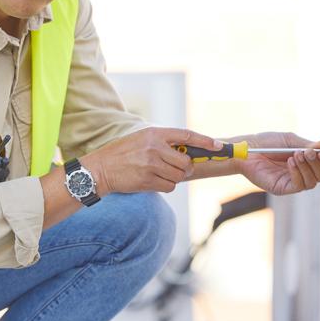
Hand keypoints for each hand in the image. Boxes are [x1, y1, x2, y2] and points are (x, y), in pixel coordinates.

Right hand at [81, 127, 219, 194]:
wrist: (100, 168)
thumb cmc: (122, 153)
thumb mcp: (142, 139)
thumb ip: (163, 142)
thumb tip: (188, 153)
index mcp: (155, 133)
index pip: (187, 135)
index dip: (205, 141)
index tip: (219, 146)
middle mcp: (155, 147)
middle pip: (186, 162)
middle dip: (184, 168)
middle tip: (173, 167)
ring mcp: (151, 164)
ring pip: (179, 176)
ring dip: (173, 178)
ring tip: (157, 173)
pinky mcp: (147, 180)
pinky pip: (169, 186)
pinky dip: (165, 186)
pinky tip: (152, 180)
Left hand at [233, 132, 319, 194]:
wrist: (247, 149)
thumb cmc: (266, 143)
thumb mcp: (289, 140)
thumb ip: (307, 144)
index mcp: (302, 160)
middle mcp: (299, 172)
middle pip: (319, 175)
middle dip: (316, 163)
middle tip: (307, 152)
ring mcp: (291, 181)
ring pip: (312, 182)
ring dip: (307, 168)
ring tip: (296, 155)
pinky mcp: (282, 188)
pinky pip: (298, 186)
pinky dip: (298, 174)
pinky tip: (291, 162)